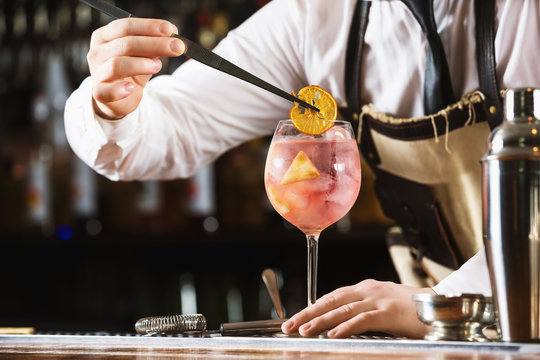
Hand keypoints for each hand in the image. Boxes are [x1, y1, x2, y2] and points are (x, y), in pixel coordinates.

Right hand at [87, 18, 184, 119]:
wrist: (118, 97)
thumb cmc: (130, 71)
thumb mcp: (144, 55)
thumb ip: (153, 47)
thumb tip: (171, 39)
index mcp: (105, 36)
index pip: (126, 26)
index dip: (149, 27)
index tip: (171, 30)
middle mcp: (97, 52)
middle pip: (126, 43)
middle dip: (155, 44)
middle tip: (177, 47)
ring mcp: (97, 72)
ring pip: (117, 64)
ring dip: (142, 64)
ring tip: (158, 66)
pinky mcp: (99, 93)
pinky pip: (106, 91)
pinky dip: (119, 90)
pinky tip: (131, 88)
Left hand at [281, 279, 433, 338]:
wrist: (444, 306)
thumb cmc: (414, 310)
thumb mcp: (385, 306)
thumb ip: (364, 311)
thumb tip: (339, 324)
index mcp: (366, 289)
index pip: (333, 297)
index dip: (313, 308)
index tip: (296, 319)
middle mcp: (369, 290)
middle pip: (331, 301)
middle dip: (308, 313)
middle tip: (288, 326)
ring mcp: (379, 300)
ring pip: (342, 310)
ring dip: (320, 321)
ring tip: (303, 331)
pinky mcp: (390, 312)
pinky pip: (363, 319)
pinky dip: (346, 327)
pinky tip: (333, 335)